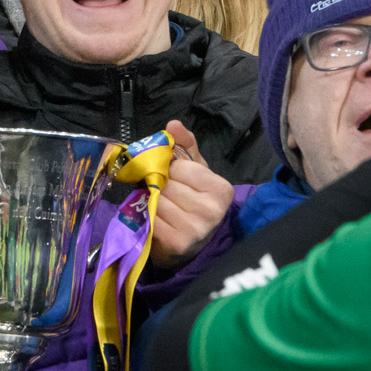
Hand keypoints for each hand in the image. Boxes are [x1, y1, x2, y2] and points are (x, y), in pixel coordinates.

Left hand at [151, 120, 234, 268]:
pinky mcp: (175, 243)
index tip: (172, 176)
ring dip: (152, 200)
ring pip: (157, 200)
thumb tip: (173, 124)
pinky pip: (151, 217)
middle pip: (166, 184)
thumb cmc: (194, 202)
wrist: (193, 245)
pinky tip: (157, 220)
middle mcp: (211, 210)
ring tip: (160, 205)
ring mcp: (194, 229)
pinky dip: (149, 216)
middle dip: (159, 184)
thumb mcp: (196, 172)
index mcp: (221, 189)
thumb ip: (186, 146)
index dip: (170, 169)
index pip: (179, 167)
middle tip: (163, 191)